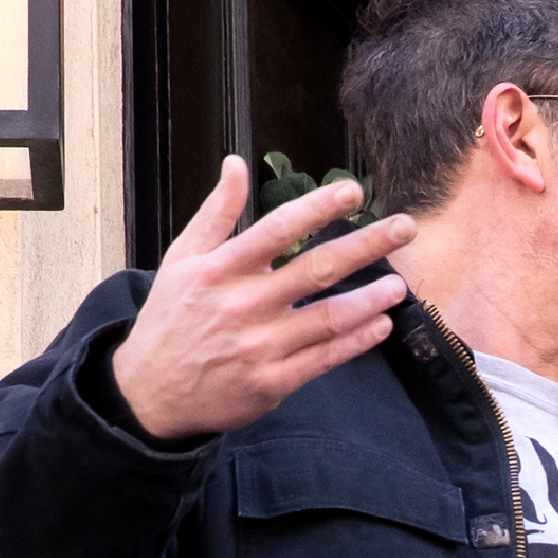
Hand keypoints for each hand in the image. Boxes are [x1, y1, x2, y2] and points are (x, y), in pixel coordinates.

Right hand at [111, 156, 419, 441]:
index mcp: (221, 270)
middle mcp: (244, 305)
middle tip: (406, 228)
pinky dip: (357, 341)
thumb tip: (236, 164)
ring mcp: (260, 347)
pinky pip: (325, 359)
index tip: (355, 193)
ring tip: (400, 285)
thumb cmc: (172, 318)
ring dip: (371, 300)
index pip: (278, 229)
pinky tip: (381, 325)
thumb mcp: (182, 259)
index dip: (319, 208)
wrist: (151, 393)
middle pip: (316, 269)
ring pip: (329, 318)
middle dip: (367, 245)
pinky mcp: (273, 383)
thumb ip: (216, 213)